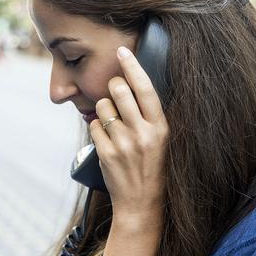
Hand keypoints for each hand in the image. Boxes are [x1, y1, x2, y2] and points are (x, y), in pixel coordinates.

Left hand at [89, 46, 168, 227]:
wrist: (142, 204)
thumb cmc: (153, 167)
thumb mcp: (162, 140)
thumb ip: (149, 116)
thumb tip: (130, 84)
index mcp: (161, 127)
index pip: (146, 89)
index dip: (133, 67)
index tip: (122, 51)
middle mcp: (143, 134)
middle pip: (119, 91)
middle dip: (113, 86)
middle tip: (115, 93)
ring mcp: (123, 144)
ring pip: (102, 106)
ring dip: (103, 109)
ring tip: (113, 123)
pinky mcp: (106, 154)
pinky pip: (94, 125)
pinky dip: (97, 127)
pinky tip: (107, 138)